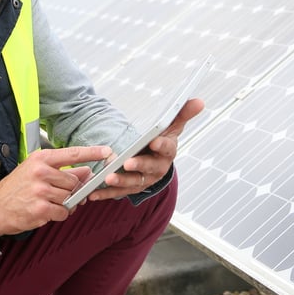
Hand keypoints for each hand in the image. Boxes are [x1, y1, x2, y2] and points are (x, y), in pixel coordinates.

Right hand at [0, 145, 110, 236]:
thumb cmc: (17, 188)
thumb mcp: (37, 172)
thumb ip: (63, 170)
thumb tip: (86, 171)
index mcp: (41, 159)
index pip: (73, 153)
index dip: (92, 152)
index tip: (108, 151)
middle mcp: (41, 172)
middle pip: (74, 181)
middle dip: (72, 190)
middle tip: (59, 194)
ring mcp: (41, 190)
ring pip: (70, 198)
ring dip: (65, 204)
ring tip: (49, 202)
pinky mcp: (40, 208)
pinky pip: (63, 212)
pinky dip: (59, 214)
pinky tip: (46, 211)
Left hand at [90, 97, 204, 201]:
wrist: (155, 161)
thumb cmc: (162, 140)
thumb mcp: (172, 126)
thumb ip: (182, 113)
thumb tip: (199, 101)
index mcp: (167, 152)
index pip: (167, 148)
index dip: (162, 145)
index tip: (154, 141)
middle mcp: (157, 169)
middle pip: (149, 168)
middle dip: (139, 166)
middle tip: (128, 163)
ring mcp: (144, 180)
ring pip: (133, 183)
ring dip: (121, 181)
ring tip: (108, 177)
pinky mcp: (131, 189)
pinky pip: (118, 192)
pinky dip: (106, 193)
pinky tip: (94, 192)